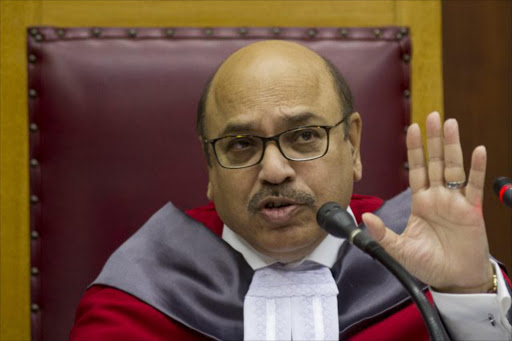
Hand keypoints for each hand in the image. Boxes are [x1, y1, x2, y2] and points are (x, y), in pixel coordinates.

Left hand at [362, 111, 492, 292]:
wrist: (454, 279)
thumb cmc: (428, 264)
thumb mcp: (399, 249)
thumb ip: (383, 233)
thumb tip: (365, 217)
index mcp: (421, 202)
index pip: (416, 170)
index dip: (414, 150)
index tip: (412, 128)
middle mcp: (438, 197)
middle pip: (435, 162)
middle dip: (433, 140)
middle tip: (433, 115)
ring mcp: (456, 202)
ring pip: (454, 168)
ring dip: (452, 146)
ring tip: (450, 123)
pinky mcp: (472, 211)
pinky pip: (475, 186)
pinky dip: (477, 168)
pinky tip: (478, 150)